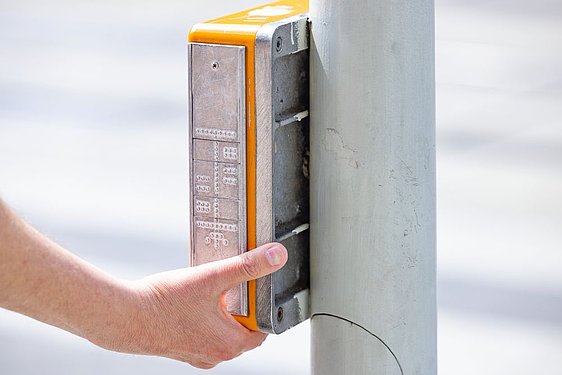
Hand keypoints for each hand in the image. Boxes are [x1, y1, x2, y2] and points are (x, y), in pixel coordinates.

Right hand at [98, 243, 287, 368]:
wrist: (123, 316)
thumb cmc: (163, 302)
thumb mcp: (212, 277)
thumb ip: (247, 266)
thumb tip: (276, 256)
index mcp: (230, 344)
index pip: (264, 327)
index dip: (263, 304)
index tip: (255, 285)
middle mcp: (216, 355)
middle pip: (244, 327)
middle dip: (242, 305)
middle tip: (230, 282)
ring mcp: (198, 354)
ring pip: (223, 329)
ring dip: (223, 309)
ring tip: (210, 288)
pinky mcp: (182, 348)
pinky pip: (204, 332)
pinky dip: (205, 316)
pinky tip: (193, 299)